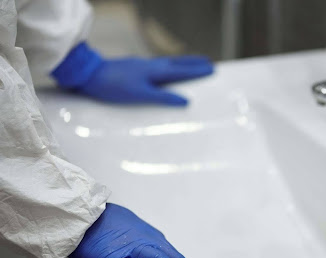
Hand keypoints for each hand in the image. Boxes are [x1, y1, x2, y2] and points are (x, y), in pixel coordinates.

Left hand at [51, 42, 213, 105]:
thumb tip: (185, 101)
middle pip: (177, 64)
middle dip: (193, 64)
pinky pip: (159, 67)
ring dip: (182, 64)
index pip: (182, 71)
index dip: (197, 71)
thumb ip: (163, 98)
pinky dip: (169, 68)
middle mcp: (151, 66)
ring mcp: (142, 66)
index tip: (212, 69)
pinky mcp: (134, 69)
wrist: (89, 75)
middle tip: (208, 63)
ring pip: (168, 64)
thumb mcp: (140, 95)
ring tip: (192, 65)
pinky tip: (165, 71)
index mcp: (155, 72)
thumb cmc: (113, 86)